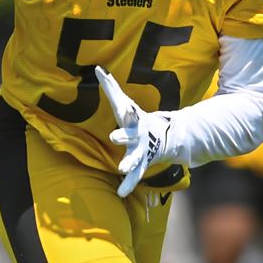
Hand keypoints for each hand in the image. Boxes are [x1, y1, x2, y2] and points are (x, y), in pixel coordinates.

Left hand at [95, 66, 174, 196]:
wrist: (165, 136)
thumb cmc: (136, 119)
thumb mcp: (124, 104)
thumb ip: (110, 88)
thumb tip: (97, 69)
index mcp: (134, 120)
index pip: (131, 113)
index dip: (129, 110)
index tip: (126, 107)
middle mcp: (138, 135)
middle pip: (129, 135)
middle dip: (122, 136)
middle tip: (114, 137)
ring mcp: (141, 150)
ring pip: (135, 158)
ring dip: (129, 163)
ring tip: (121, 169)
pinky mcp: (142, 163)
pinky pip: (135, 175)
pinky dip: (128, 184)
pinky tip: (120, 193)